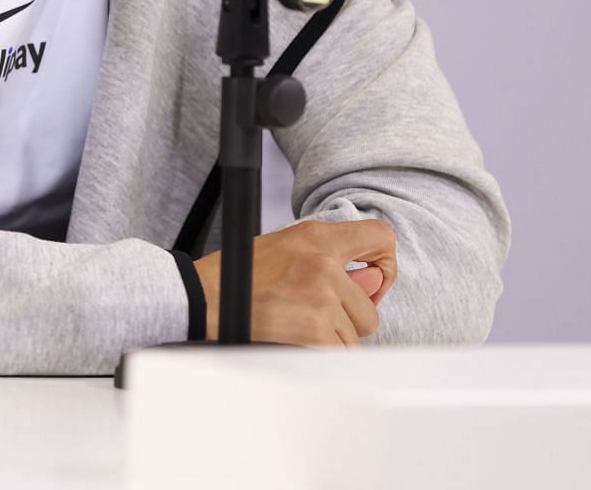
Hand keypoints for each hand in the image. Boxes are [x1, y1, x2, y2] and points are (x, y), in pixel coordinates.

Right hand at [190, 218, 396, 345]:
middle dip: (350, 319)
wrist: (205, 297)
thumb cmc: (241, 274)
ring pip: (356, 335)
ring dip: (334, 338)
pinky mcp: (315, 330)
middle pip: (370, 307)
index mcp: (318, 238)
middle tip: (317, 314)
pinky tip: (297, 339)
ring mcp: (322, 298)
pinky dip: (322, 353)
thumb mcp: (287, 248)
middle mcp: (324, 264)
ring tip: (299, 324)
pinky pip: (340, 352)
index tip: (373, 282)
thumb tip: (375, 282)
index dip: (385, 264)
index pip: (379, 237)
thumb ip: (334, 262)